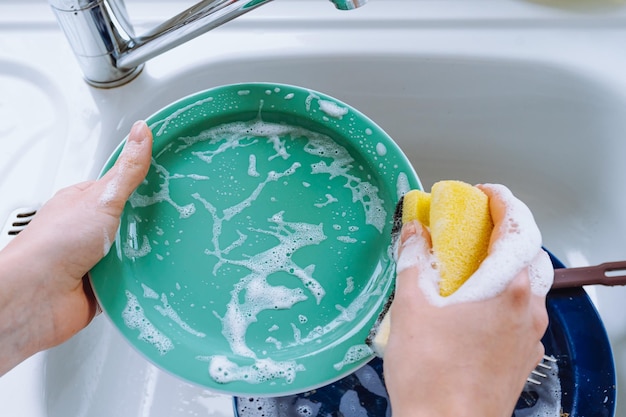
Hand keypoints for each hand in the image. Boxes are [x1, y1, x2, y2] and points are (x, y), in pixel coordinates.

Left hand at [0, 121, 152, 374]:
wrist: (38, 297)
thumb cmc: (56, 244)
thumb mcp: (101, 198)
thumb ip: (127, 170)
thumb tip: (142, 131)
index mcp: (84, 201)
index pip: (122, 185)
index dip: (146, 182)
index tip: (172, 178)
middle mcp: (90, 229)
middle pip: (132, 220)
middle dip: (151, 222)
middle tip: (176, 216)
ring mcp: (97, 257)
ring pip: (136, 250)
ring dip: (147, 251)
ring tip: (168, 244)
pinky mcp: (106, 284)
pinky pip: (135, 277)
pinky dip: (143, 277)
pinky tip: (154, 271)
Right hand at [383, 185, 550, 416]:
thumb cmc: (431, 372)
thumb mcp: (411, 306)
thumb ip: (414, 260)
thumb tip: (414, 230)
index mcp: (508, 288)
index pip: (517, 226)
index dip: (501, 202)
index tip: (482, 193)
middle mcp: (529, 308)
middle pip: (528, 254)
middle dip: (503, 234)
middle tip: (472, 229)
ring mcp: (530, 336)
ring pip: (528, 286)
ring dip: (504, 268)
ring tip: (470, 269)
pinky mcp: (523, 357)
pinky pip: (522, 315)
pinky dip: (504, 298)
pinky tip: (475, 309)